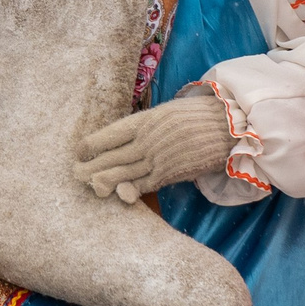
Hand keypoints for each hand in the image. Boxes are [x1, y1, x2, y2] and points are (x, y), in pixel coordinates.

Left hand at [74, 84, 237, 201]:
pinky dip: (131, 190)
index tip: (79, 151)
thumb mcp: (167, 112)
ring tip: (90, 185)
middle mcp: (147, 140)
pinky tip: (119, 193)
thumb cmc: (198, 115)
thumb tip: (128, 136)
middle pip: (112, 157)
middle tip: (74, 174)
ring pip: (124, 173)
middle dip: (92, 166)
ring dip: (105, 181)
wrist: (230, 126)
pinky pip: (145, 185)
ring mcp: (158, 159)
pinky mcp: (170, 175)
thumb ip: (147, 125)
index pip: (110, 134)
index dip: (92, 144)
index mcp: (145, 121)